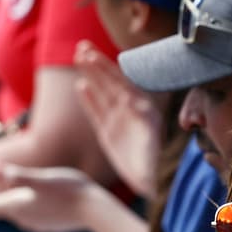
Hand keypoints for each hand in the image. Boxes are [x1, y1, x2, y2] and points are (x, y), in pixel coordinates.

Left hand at [0, 162, 104, 231]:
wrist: (97, 212)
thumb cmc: (69, 191)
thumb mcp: (42, 178)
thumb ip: (17, 175)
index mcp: (17, 209)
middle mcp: (23, 221)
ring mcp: (37, 225)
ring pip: (15, 208)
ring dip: (10, 191)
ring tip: (17, 174)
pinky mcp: (50, 226)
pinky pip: (31, 212)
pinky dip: (25, 198)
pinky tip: (38, 189)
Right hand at [74, 41, 162, 199]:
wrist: (150, 184)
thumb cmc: (153, 165)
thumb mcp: (150, 146)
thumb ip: (143, 126)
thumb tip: (131, 102)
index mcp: (142, 109)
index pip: (122, 82)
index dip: (107, 68)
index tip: (93, 54)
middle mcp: (130, 112)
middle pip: (110, 82)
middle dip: (96, 65)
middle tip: (81, 46)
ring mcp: (118, 121)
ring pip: (102, 93)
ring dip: (91, 75)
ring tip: (78, 56)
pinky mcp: (108, 134)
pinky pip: (97, 112)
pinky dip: (90, 99)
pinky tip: (81, 85)